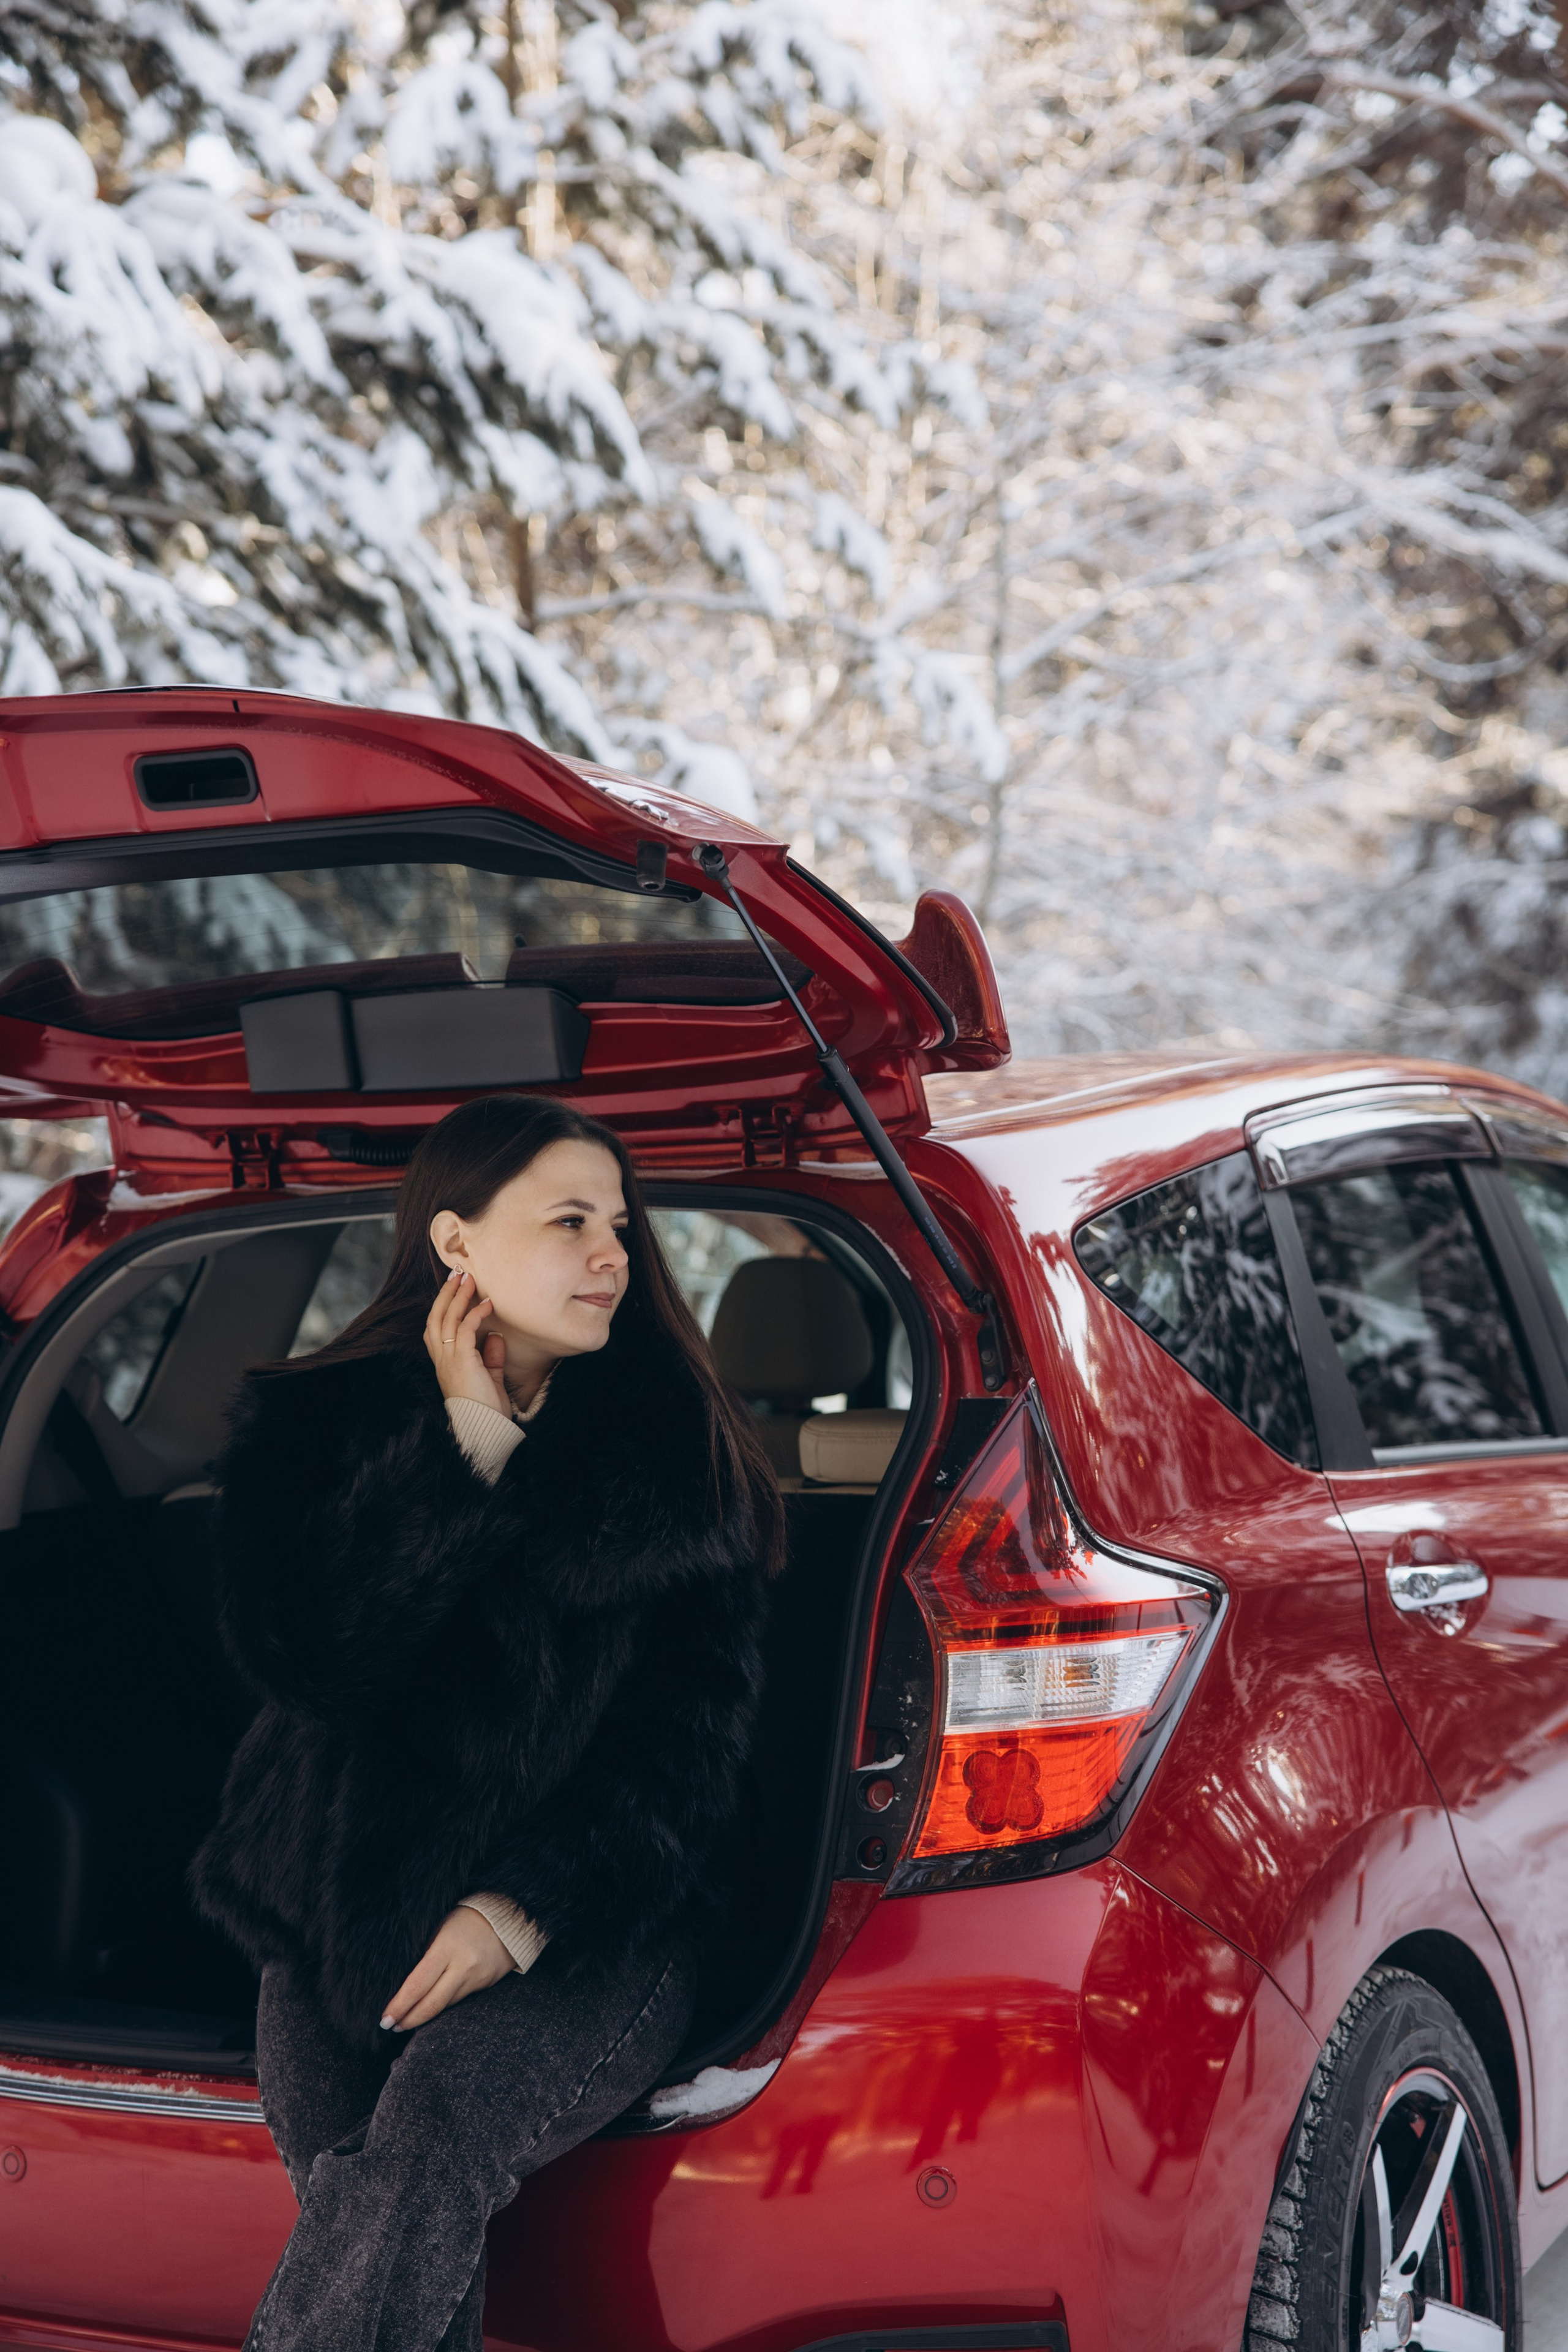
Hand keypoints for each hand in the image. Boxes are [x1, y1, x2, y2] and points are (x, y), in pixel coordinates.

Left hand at [380, 1907, 512, 2032]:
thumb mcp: (440, 1929)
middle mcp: (463, 1966)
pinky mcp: (485, 1986)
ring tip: (406, 2019)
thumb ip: (425, 1956)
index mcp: (447, 1948)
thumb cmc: (466, 1920)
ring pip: (445, 2006)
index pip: (418, 1984)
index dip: (400, 2005)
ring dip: (424, 2016)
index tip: (385, 2019)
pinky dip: (443, 2005)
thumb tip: (405, 1986)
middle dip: (409, 2020)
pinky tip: (431, 2006)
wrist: (507, 1921)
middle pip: (432, 2004)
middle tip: (391, 2027)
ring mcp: (476, 1979)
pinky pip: (458, 2001)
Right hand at [424, 1270, 508, 1412]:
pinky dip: (475, 1313)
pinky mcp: (461, 1361)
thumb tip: (496, 1336)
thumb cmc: (486, 1410)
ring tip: (468, 1278)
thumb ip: (490, 1358)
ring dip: (458, 1296)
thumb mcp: (490, 1379)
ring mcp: (449, 1359)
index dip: (443, 1306)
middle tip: (457, 1273)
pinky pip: (465, 1329)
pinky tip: (487, 1303)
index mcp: (444, 1363)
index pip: (436, 1328)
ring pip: (446, 1319)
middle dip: (446, 1294)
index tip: (454, 1288)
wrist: (484, 1430)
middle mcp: (442, 1359)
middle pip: (436, 1317)